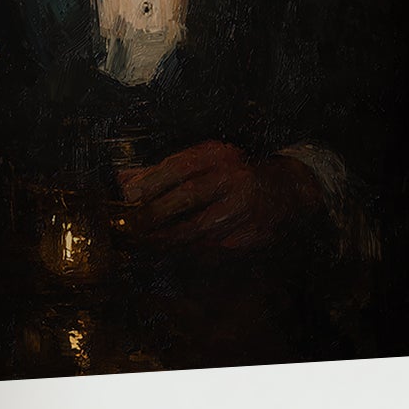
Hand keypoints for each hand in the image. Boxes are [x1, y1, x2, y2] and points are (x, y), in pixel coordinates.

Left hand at [118, 142, 325, 252]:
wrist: (285, 190)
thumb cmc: (234, 173)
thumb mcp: (203, 162)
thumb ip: (162, 172)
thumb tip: (123, 182)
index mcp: (220, 156)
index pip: (179, 168)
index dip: (151, 184)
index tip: (129, 200)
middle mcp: (234, 179)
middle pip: (187, 197)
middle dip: (155, 215)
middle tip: (132, 228)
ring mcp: (245, 208)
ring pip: (199, 229)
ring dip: (169, 239)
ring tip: (147, 243)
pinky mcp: (252, 234)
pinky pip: (214, 247)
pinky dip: (191, 250)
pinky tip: (175, 252)